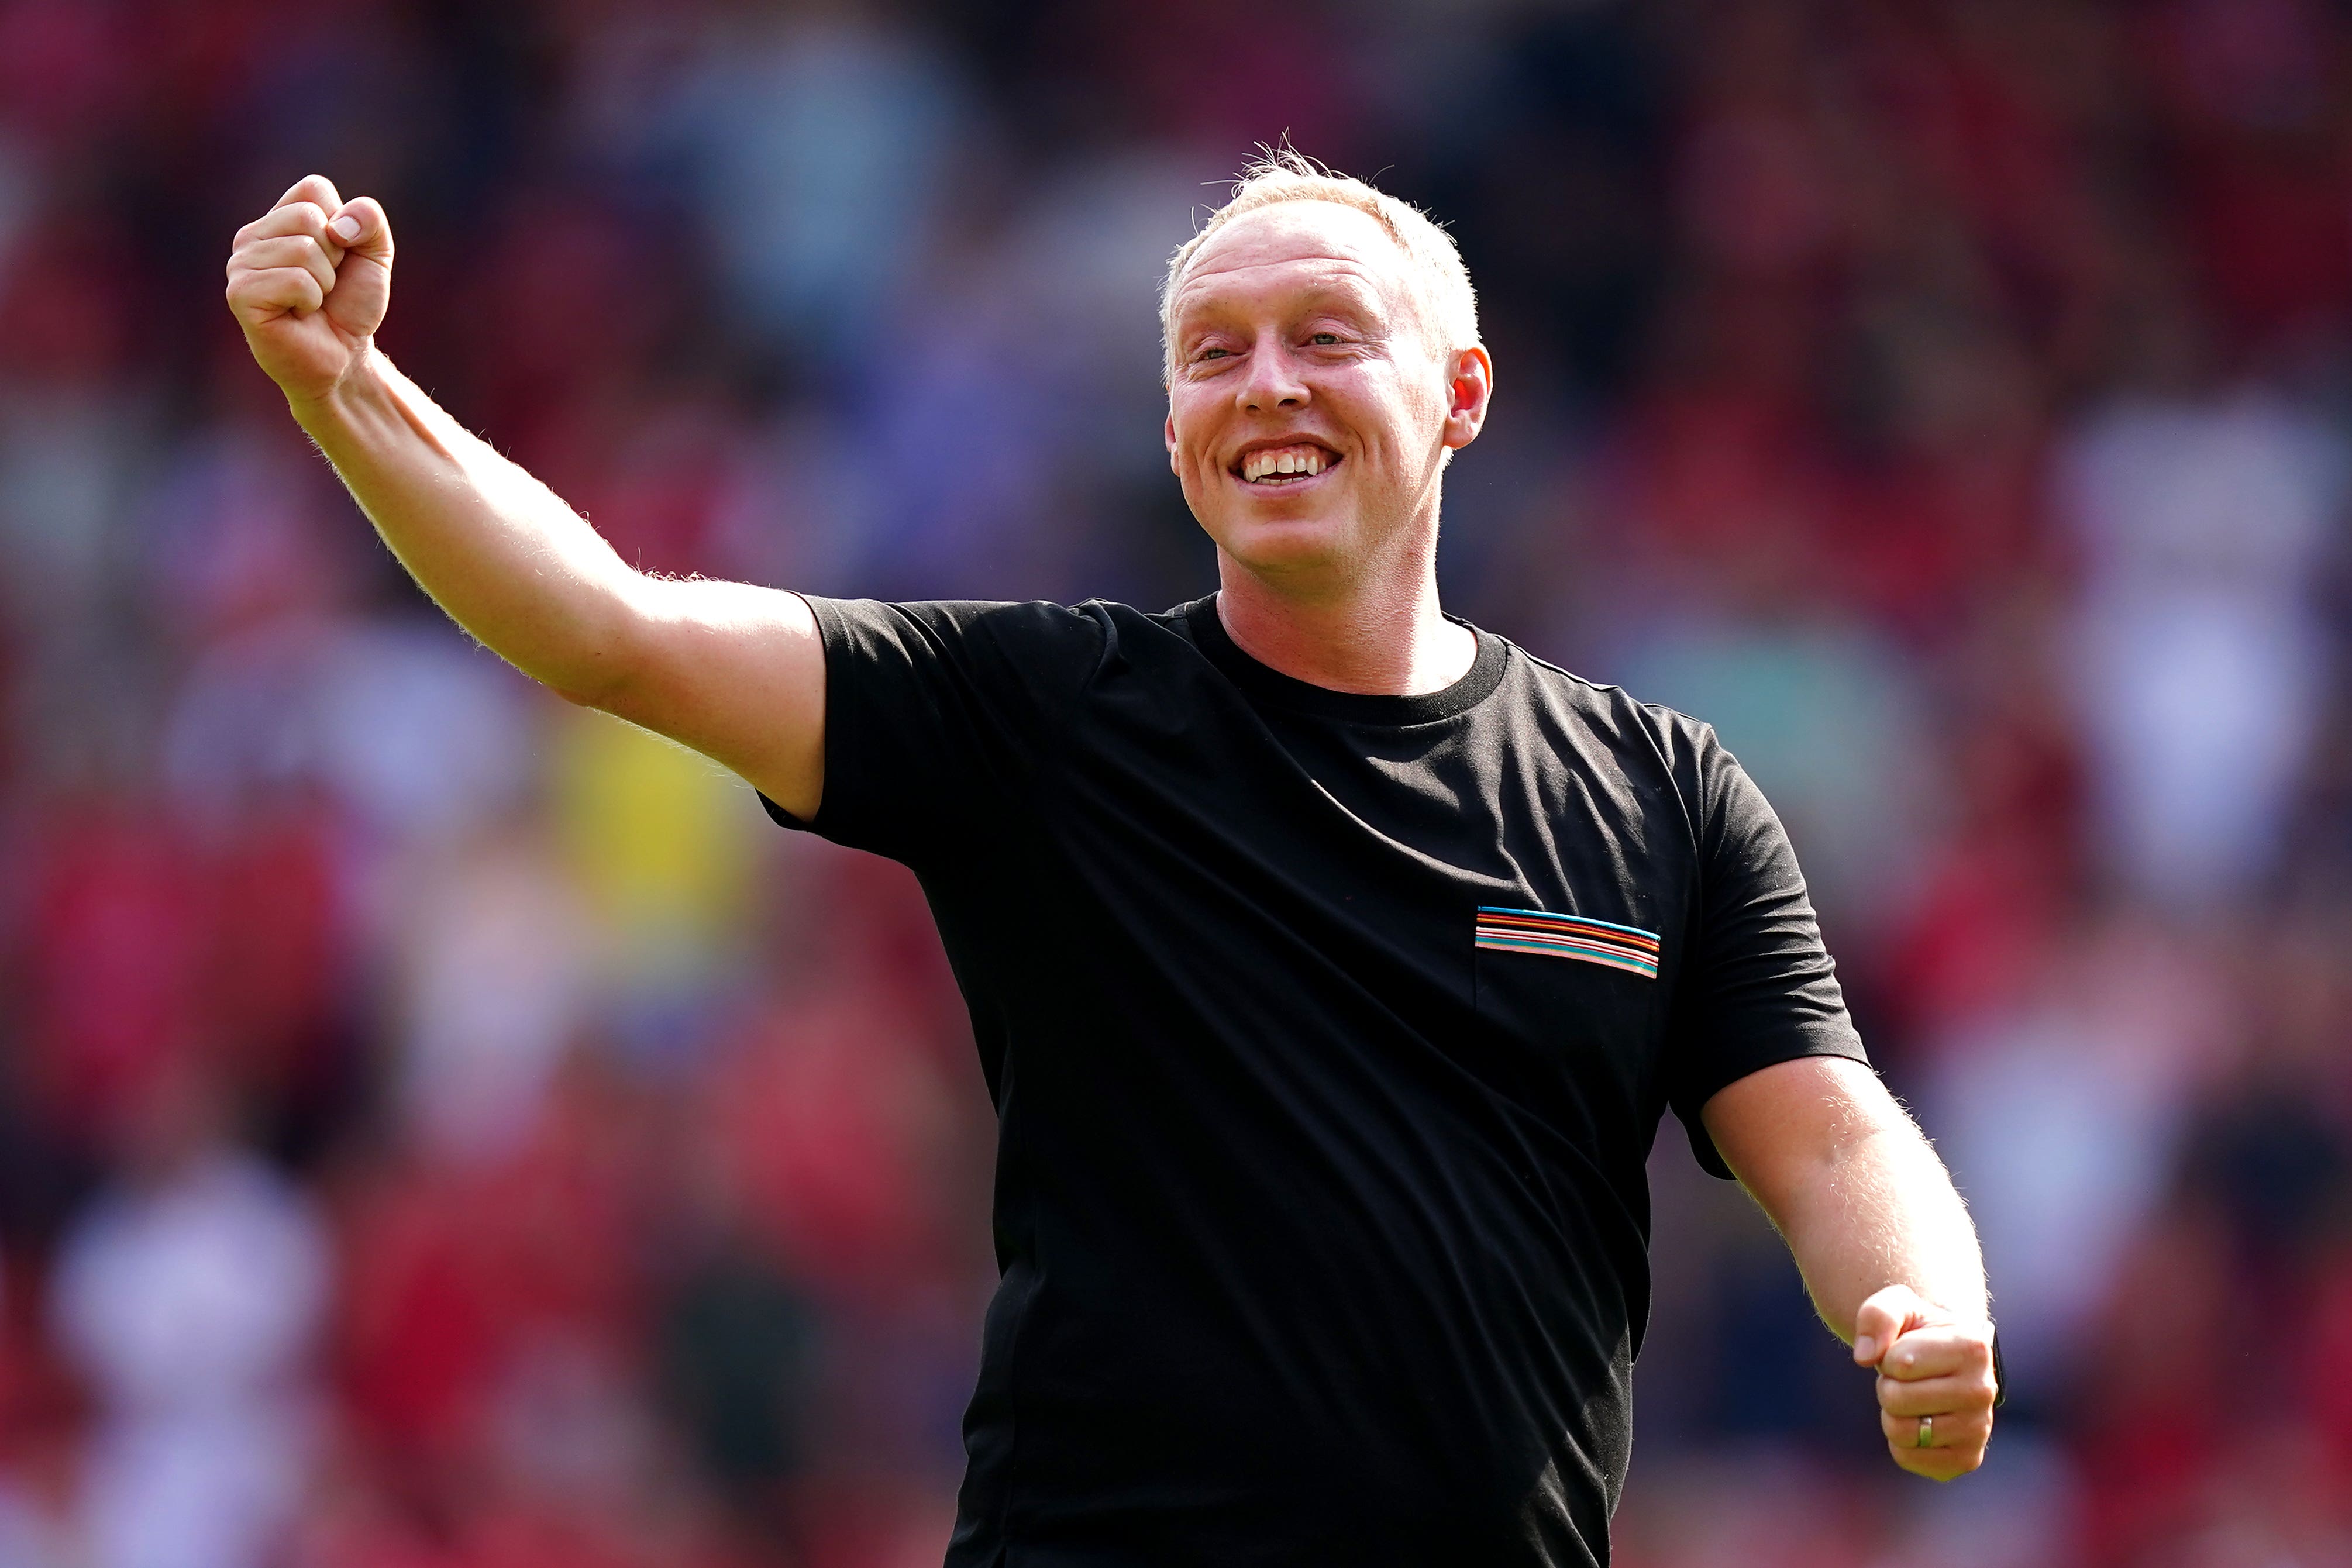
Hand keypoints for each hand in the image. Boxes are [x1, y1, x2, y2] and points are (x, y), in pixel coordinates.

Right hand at [224, 174, 393, 404]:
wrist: (343, 357)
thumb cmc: (350, 306)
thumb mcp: (374, 256)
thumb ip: (370, 221)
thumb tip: (340, 224)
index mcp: (278, 218)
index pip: (314, 188)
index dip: (343, 226)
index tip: (338, 259)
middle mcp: (252, 236)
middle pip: (308, 217)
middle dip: (334, 257)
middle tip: (324, 286)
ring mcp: (240, 264)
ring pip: (302, 249)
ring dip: (323, 283)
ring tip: (311, 302)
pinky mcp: (240, 294)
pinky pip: (294, 280)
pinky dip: (311, 300)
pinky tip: (298, 315)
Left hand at [1853, 1284, 1995, 1480]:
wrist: (1943, 1362)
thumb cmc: (1917, 1330)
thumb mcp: (1896, 1305)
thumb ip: (1878, 1316)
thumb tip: (1865, 1356)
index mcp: (1973, 1347)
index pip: (1899, 1363)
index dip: (1888, 1356)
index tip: (1906, 1351)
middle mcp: (1984, 1391)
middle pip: (1896, 1399)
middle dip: (1888, 1385)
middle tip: (1907, 1378)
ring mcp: (1978, 1428)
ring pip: (1901, 1431)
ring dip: (1893, 1413)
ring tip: (1914, 1398)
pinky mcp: (1966, 1458)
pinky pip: (1907, 1458)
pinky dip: (1900, 1442)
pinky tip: (1920, 1422)